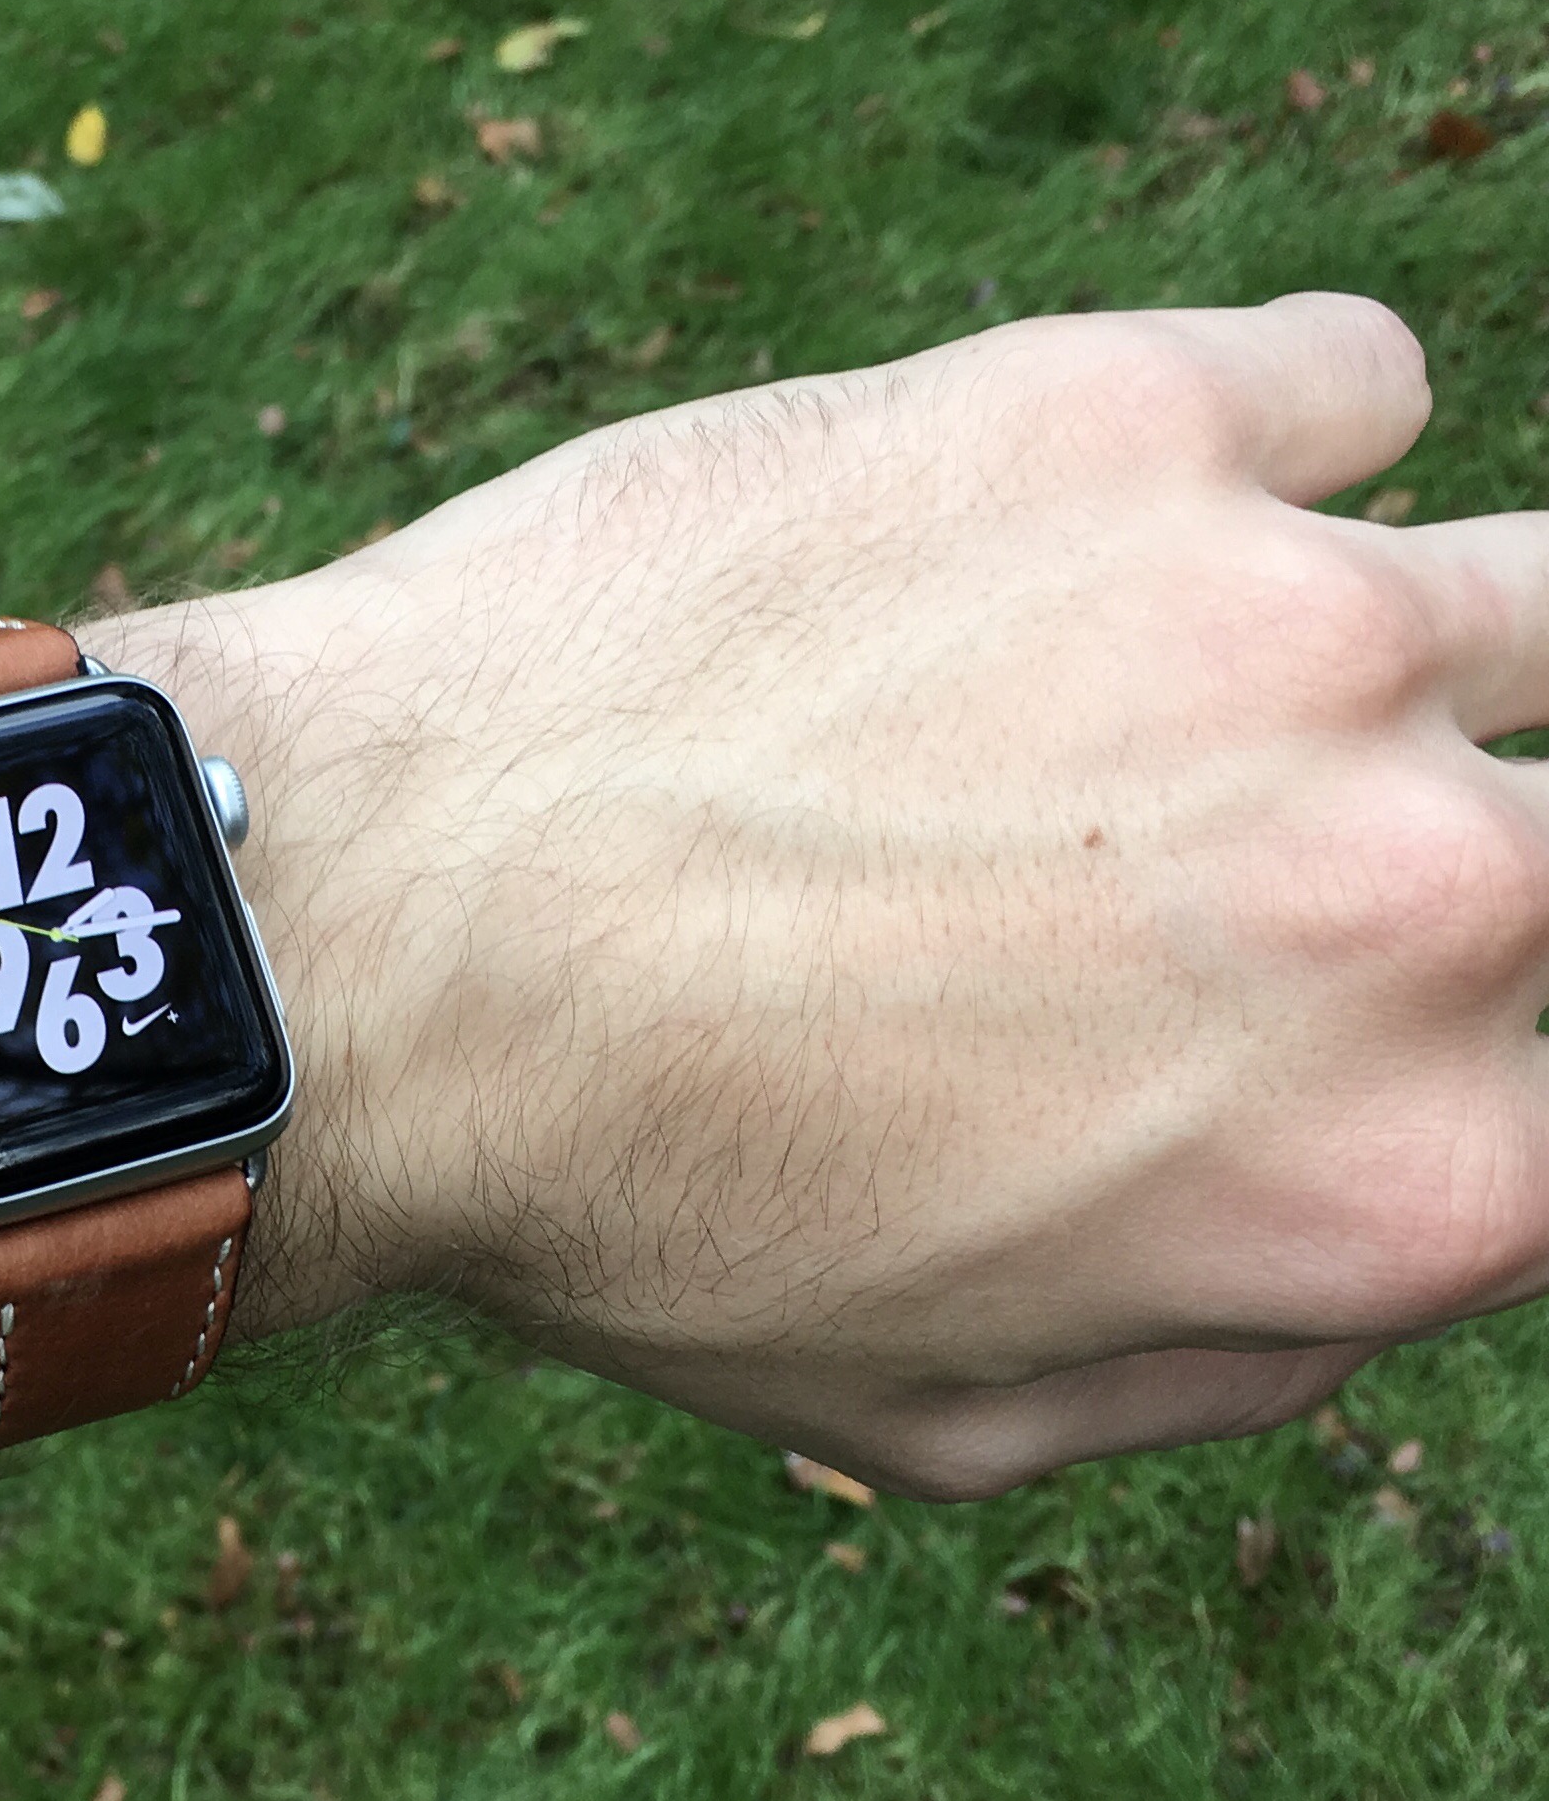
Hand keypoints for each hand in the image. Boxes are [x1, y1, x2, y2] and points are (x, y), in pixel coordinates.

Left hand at [113, 294, 1530, 1495]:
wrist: (367, 933)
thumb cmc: (621, 1202)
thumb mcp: (944, 1415)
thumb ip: (1251, 1352)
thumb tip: (1418, 1231)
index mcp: (1409, 1177)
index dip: (1497, 1038)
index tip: (1384, 982)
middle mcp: (1427, 900)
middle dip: (1456, 856)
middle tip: (1236, 850)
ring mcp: (1297, 623)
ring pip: (1533, 593)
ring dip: (1381, 646)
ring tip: (1165, 679)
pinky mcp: (1135, 415)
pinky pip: (1346, 385)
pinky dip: (1261, 445)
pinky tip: (1074, 525)